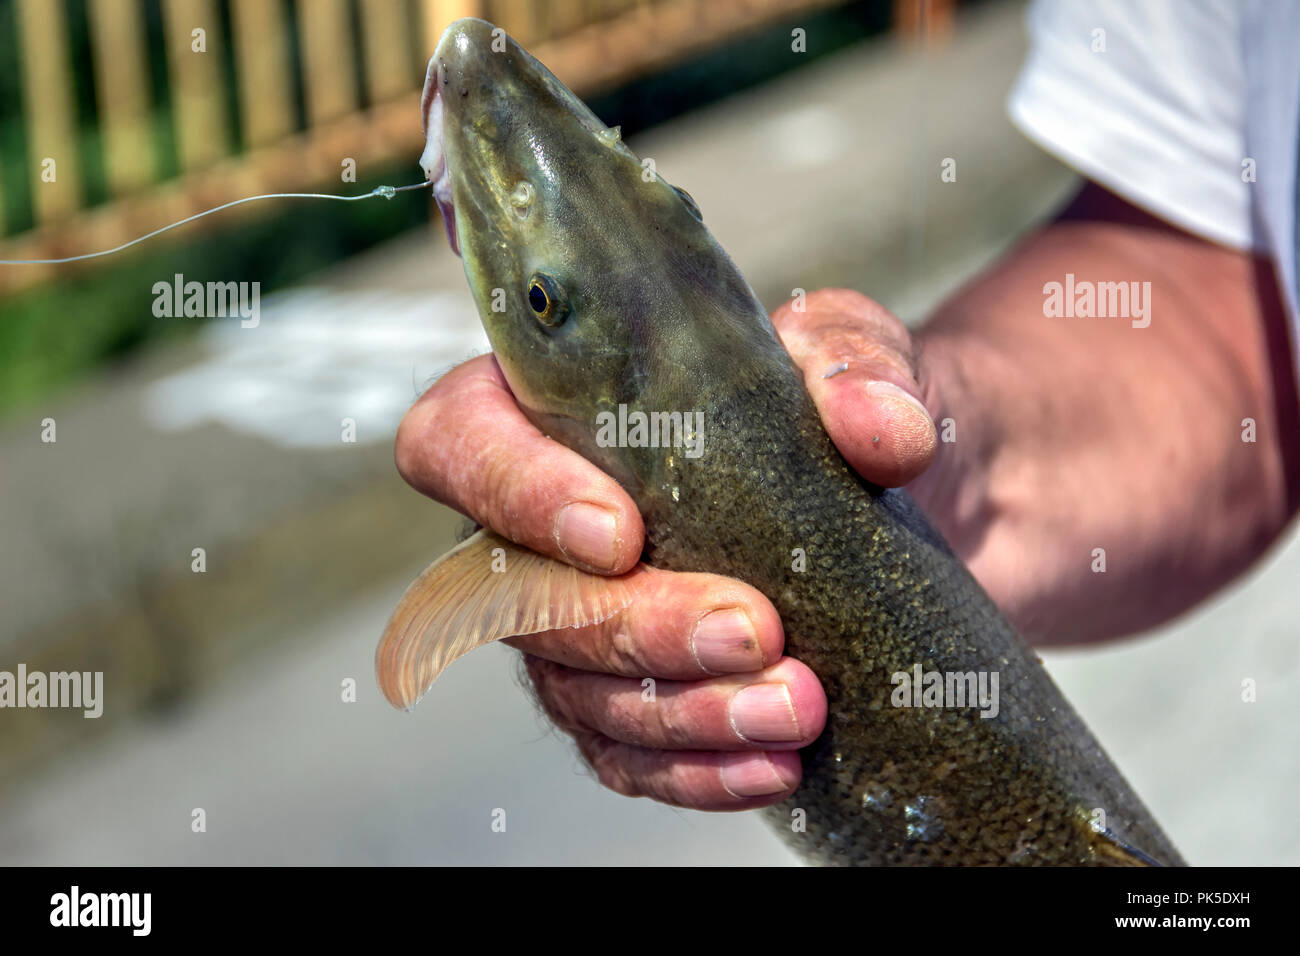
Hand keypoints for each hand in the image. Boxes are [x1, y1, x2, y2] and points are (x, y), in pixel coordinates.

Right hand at [394, 288, 937, 808]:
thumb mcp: (851, 353)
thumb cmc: (832, 408)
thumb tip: (878, 430)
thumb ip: (855, 367)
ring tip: (795, 705)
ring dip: (683, 712)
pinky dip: (698, 772)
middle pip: (524, 597)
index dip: (515, 493)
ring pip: (576, 692)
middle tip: (752, 630)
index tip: (619, 533)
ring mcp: (578, 626)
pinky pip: (628, 758)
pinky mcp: (632, 704)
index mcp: (550, 412)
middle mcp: (542, 528)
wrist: (905, 501)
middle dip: (635, 627)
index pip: (460, 442)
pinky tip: (772, 764)